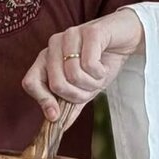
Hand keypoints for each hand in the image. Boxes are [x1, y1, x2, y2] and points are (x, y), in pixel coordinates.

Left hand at [20, 7, 143, 127]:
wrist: (127, 38)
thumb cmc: (102, 61)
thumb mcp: (85, 87)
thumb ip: (70, 104)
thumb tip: (58, 126)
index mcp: (47, 58)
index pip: (30, 82)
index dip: (43, 101)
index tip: (56, 115)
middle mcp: (54, 44)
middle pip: (56, 83)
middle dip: (78, 94)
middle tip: (91, 88)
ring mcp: (70, 35)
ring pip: (73, 75)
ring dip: (92, 83)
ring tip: (99, 75)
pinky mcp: (90, 31)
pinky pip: (89, 64)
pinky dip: (100, 73)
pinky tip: (104, 66)